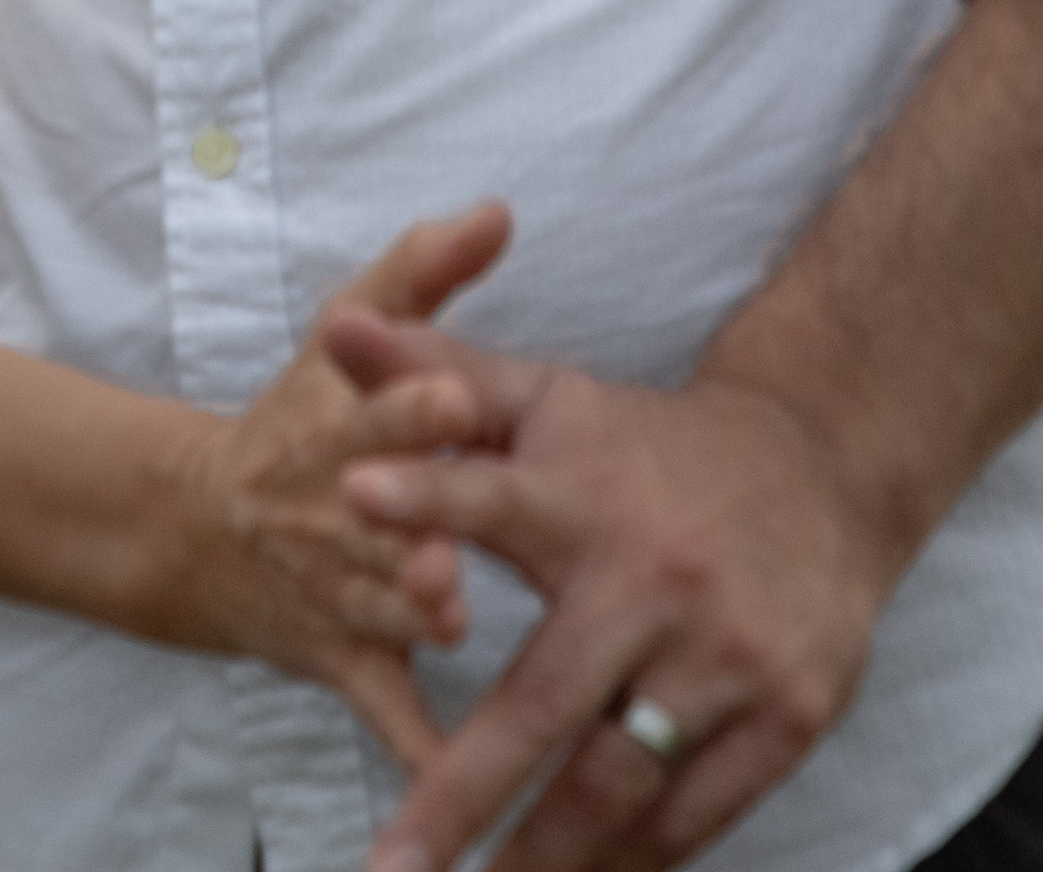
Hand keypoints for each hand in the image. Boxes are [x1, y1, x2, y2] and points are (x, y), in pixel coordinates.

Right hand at [186, 204, 513, 770]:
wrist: (190, 528)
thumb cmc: (299, 417)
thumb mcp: (347, 334)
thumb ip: (426, 272)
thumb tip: (499, 207)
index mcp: (341, 424)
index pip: (379, 406)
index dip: (413, 405)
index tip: (454, 397)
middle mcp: (333, 507)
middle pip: (377, 515)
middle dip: (412, 524)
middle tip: (446, 540)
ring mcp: (334, 589)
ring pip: (377, 606)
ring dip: (408, 614)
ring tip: (450, 621)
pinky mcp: (341, 658)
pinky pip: (384, 710)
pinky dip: (417, 750)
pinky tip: (458, 784)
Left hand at [323, 318, 902, 871]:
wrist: (820, 466)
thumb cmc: (643, 444)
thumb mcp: (542, 398)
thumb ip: (431, 375)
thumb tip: (332, 331)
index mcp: (581, 496)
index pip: (489, 490)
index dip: (425, 494)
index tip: (351, 494)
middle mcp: (652, 579)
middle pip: (545, 700)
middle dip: (463, 791)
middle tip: (394, 866)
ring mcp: (726, 656)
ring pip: (618, 781)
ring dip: (545, 851)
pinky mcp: (790, 714)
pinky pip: (696, 813)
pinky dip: (632, 857)